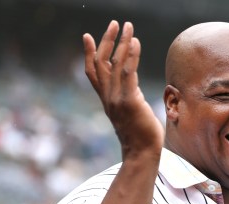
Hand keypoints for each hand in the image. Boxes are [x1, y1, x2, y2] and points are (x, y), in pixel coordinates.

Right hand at [83, 21, 164, 159]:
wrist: (141, 154)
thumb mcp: (130, 114)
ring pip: (114, 63)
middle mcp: (108, 97)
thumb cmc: (141, 136)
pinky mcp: (129, 101)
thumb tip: (133, 90)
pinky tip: (136, 42)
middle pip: (100, 62)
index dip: (87, 53)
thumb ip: (128, 99)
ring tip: (128, 26)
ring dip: (122, 42)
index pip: (92, 72)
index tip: (86, 36)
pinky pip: (128, 72)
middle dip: (106, 40)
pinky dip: (132, 55)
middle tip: (114, 23)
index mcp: (106, 100)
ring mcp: (117, 99)